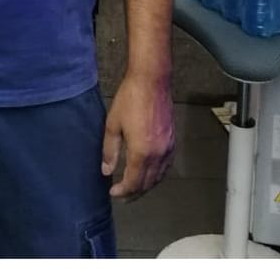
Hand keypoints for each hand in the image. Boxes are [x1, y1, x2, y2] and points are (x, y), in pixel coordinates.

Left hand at [103, 73, 174, 199]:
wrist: (152, 83)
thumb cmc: (129, 101)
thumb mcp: (112, 125)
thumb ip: (110, 150)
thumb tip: (106, 170)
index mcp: (141, 152)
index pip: (133, 182)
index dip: (123, 191)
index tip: (112, 192)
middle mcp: (158, 154)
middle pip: (148, 183)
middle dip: (134, 193)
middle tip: (122, 196)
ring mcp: (168, 148)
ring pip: (159, 177)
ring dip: (147, 186)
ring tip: (134, 190)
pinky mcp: (173, 142)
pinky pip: (166, 166)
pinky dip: (157, 175)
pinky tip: (149, 175)